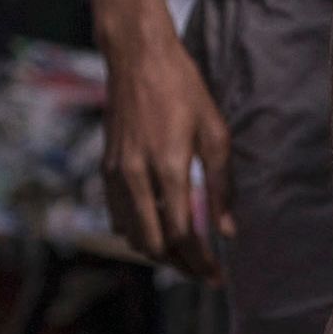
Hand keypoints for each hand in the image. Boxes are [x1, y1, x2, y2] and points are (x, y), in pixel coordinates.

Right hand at [98, 20, 229, 277]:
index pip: (182, 236)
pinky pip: (117, 216)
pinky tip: (158, 225)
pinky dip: (138, 230)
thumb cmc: (182, 88)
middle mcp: (137, 176)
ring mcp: (117, 173)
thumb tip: (227, 232)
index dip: (200, 263)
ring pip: (132, 236)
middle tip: (203, 270)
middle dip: (180, 265)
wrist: (137, 57)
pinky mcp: (105, 168)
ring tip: (184, 252)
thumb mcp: (215, 133)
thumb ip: (221, 186)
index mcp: (169, 167)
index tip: (217, 276)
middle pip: (154, 245)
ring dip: (158, 250)